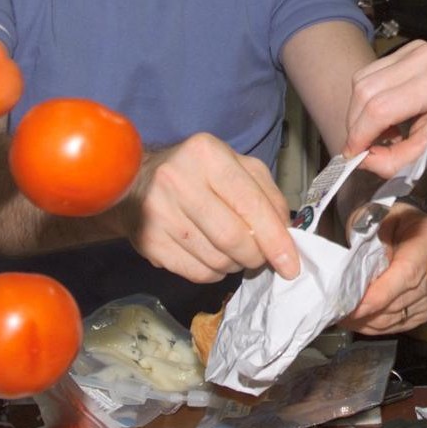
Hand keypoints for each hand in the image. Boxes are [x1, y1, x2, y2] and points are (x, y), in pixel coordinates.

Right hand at [128, 132, 298, 281]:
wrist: (135, 180)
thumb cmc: (198, 172)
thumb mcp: (237, 167)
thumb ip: (268, 195)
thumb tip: (287, 233)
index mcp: (208, 154)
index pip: (251, 204)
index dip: (276, 239)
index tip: (291, 264)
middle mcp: (178, 180)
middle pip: (233, 237)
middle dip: (257, 256)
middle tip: (262, 258)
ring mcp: (158, 212)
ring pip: (216, 259)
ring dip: (237, 265)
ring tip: (237, 254)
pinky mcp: (147, 241)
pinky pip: (195, 273)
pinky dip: (216, 273)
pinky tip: (216, 259)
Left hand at [341, 204, 426, 332]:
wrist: (397, 224)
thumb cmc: (383, 216)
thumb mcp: (374, 217)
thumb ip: (370, 244)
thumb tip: (360, 280)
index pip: (407, 271)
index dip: (382, 292)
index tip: (357, 306)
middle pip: (405, 297)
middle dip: (370, 309)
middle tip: (339, 312)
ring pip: (402, 315)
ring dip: (370, 320)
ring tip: (343, 317)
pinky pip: (401, 324)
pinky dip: (377, 326)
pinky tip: (358, 320)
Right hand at [343, 40, 426, 176]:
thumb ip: (397, 160)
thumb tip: (363, 161)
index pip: (381, 108)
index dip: (361, 135)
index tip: (355, 156)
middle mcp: (423, 58)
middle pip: (365, 91)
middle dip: (357, 124)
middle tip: (367, 147)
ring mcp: (414, 49)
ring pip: (363, 80)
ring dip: (361, 111)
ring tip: (382, 131)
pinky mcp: (406, 48)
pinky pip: (371, 73)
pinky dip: (369, 98)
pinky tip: (386, 114)